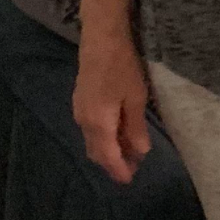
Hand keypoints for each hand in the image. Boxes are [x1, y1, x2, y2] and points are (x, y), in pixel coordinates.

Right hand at [73, 26, 153, 183]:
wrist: (101, 38)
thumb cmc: (122, 67)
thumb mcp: (135, 99)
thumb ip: (135, 128)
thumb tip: (140, 152)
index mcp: (98, 124)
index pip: (107, 157)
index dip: (118, 170)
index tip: (130, 181)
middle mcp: (83, 121)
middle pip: (96, 152)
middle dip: (114, 163)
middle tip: (133, 168)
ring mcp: (79, 111)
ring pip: (92, 141)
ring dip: (109, 150)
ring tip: (129, 152)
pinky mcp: (80, 101)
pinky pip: (90, 129)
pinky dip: (103, 137)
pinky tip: (117, 133)